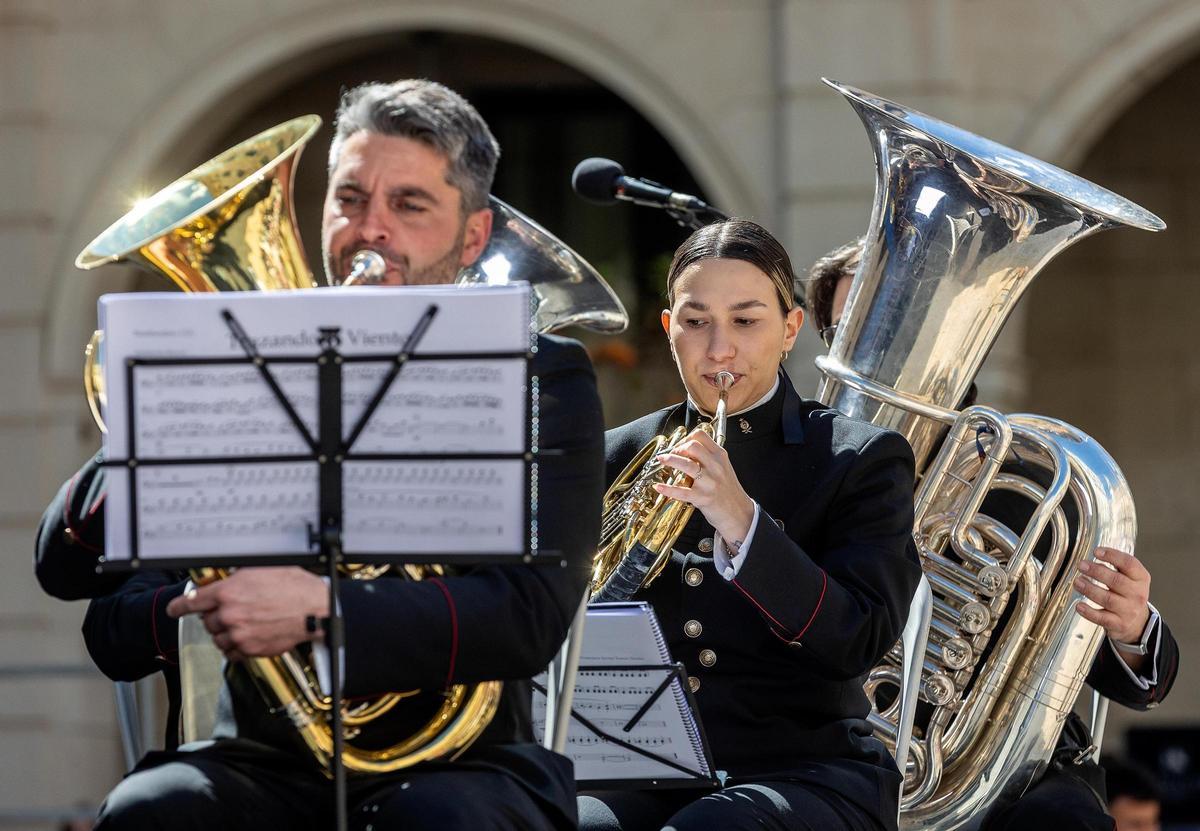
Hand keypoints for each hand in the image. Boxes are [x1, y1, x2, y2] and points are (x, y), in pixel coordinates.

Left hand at [166, 567, 328, 661]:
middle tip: (233, 612)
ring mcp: (239, 634)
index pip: (192, 601)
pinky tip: (247, 638)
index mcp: (229, 592)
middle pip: (207, 621)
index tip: (175, 610)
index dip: (179, 606)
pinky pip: (232, 653)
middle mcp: (230, 614)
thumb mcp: (262, 570)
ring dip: (226, 633)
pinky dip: (236, 647)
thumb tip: (227, 580)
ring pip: (218, 638)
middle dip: (217, 616)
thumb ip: (238, 577)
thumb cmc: (295, 588)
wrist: (315, 609)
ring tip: (243, 625)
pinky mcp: (250, 649)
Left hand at [653, 428, 754, 545]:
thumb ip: (708, 457)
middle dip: (677, 448)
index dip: (686, 438)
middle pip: (693, 446)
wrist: (738, 513)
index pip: (701, 436)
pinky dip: (667, 488)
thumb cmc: (728, 490)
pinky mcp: (702, 498)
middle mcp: (715, 466)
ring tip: (661, 460)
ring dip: (670, 460)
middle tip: (671, 454)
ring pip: (686, 465)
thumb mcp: (723, 467)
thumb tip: (686, 448)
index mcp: (720, 456)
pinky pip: (681, 491)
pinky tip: (658, 486)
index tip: (679, 445)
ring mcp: (709, 482)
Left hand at [1073, 547, 1151, 644]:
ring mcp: (1129, 610)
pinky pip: (1102, 618)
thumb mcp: (1130, 578)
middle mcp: (1138, 594)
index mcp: (1141, 578)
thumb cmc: (1128, 594)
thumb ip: (1117, 566)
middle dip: (1097, 572)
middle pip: (1117, 581)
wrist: (1138, 623)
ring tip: (1077, 582)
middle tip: (1081, 565)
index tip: (1096, 551)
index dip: (1112, 556)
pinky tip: (1079, 605)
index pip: (1129, 564)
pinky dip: (1089, 612)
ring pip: (1108, 599)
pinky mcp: (1119, 624)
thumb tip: (1095, 554)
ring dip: (1090, 589)